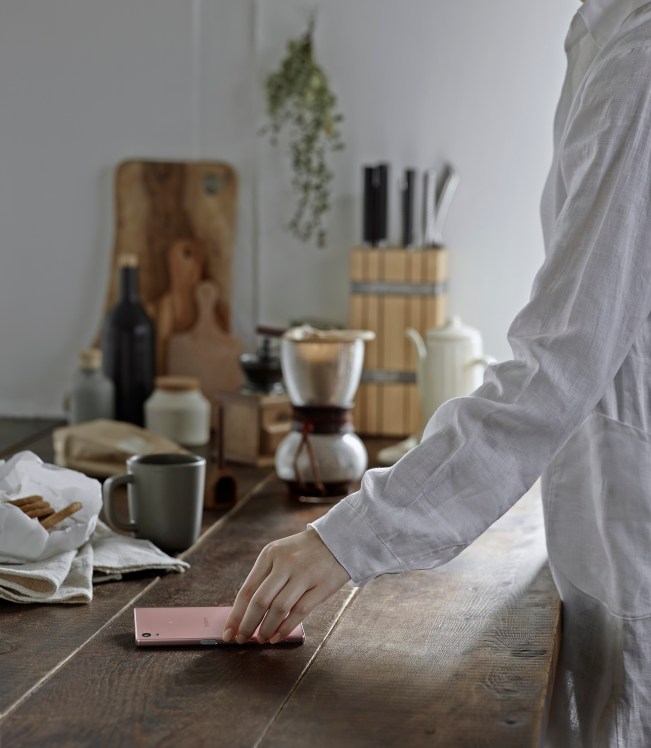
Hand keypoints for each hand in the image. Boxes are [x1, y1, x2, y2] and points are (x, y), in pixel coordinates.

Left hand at [223, 527, 350, 643]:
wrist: (338, 539)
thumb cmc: (303, 551)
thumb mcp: (279, 555)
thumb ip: (264, 578)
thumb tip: (245, 613)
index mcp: (270, 554)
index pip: (247, 590)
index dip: (236, 615)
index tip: (228, 632)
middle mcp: (285, 563)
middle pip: (260, 601)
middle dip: (247, 625)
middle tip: (242, 639)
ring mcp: (304, 574)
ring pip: (278, 608)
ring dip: (266, 629)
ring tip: (261, 639)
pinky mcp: (321, 586)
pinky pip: (299, 612)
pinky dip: (285, 627)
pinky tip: (277, 636)